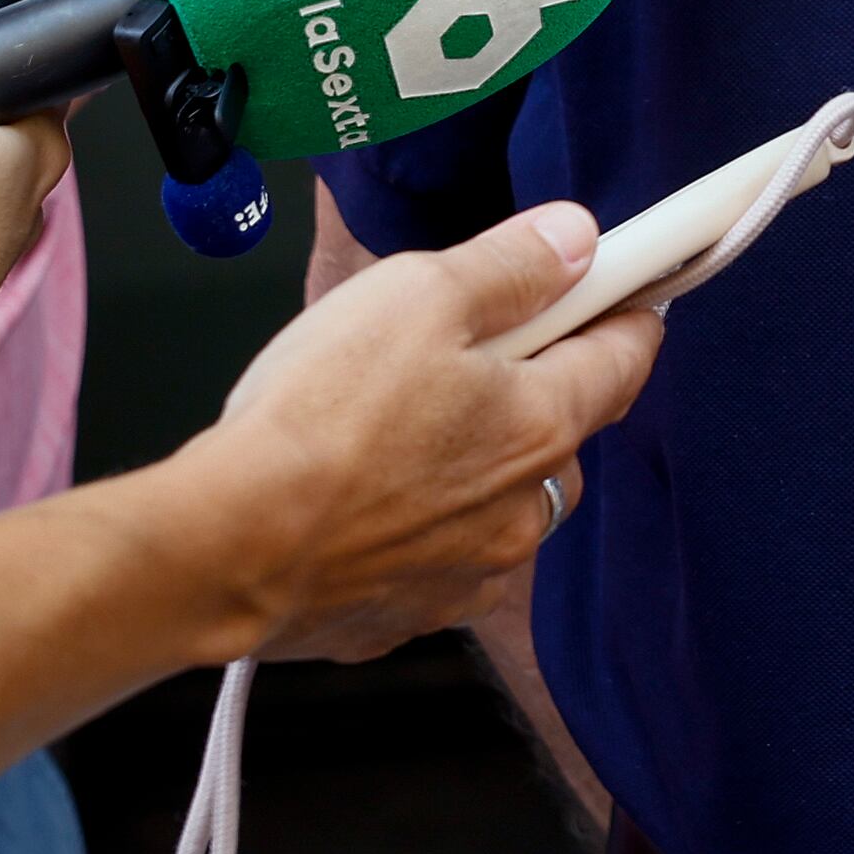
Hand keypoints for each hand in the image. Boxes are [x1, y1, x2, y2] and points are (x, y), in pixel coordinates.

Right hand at [189, 206, 663, 662]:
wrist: (228, 550)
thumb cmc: (318, 418)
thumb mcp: (419, 295)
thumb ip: (510, 266)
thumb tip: (576, 238)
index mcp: (541, 423)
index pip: (625, 358)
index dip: (625, 311)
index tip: (621, 288)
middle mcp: (523, 510)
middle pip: (559, 432)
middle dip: (528, 389)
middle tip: (457, 352)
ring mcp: (468, 574)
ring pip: (498, 501)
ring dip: (469, 465)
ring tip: (387, 428)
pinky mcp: (408, 615)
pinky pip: (436, 559)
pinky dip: (414, 528)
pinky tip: (356, 498)